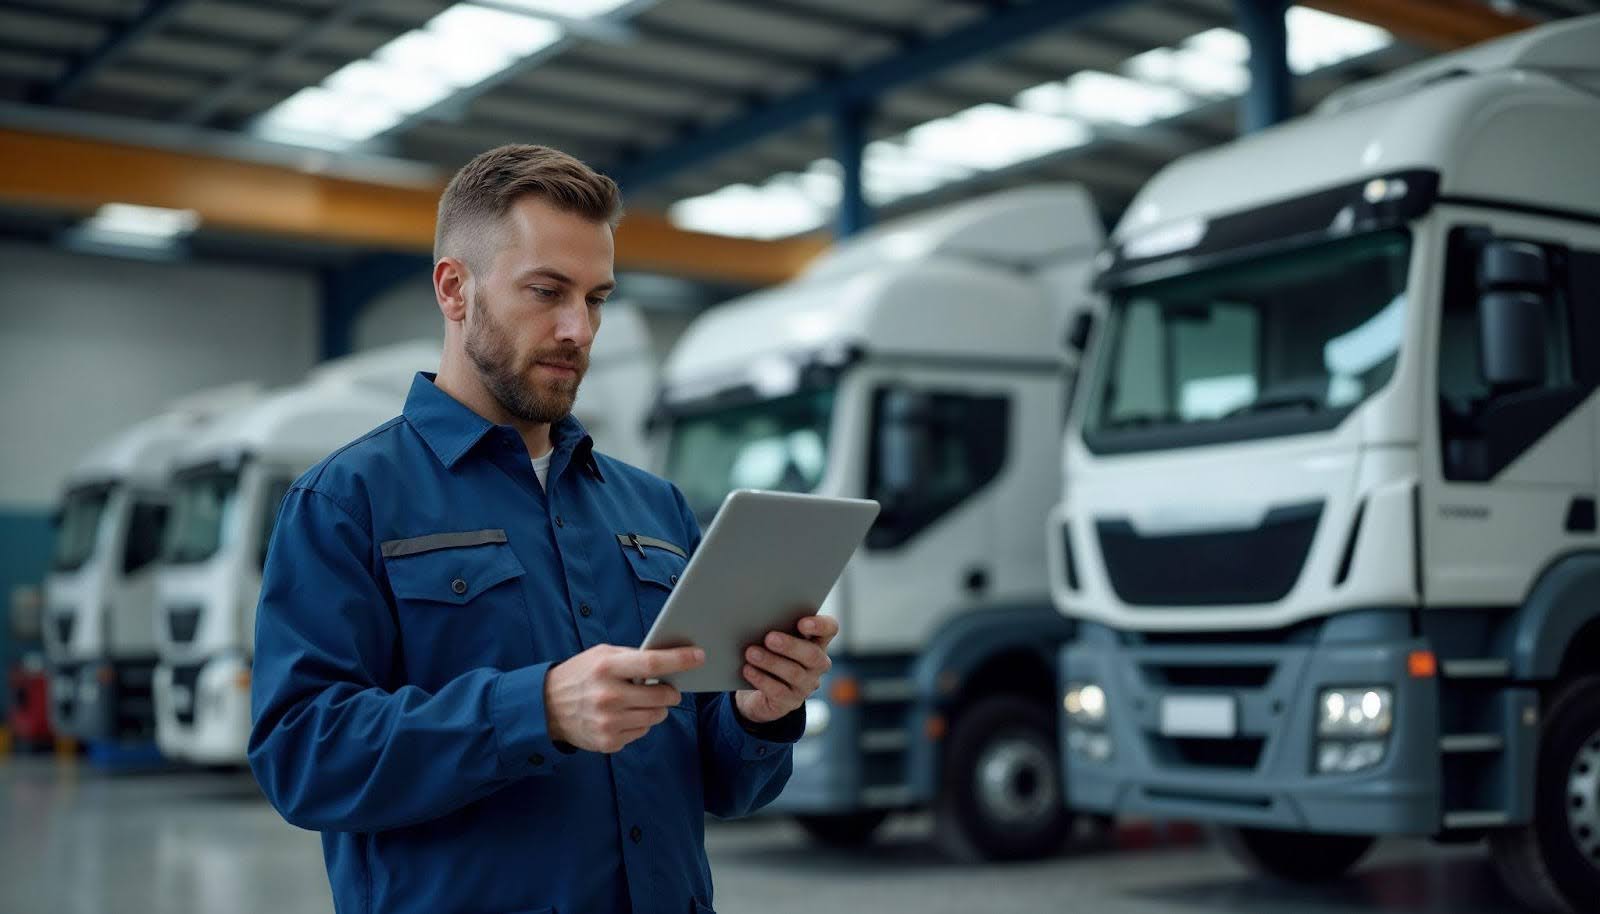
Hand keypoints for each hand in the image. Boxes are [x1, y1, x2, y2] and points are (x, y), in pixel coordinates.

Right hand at [544, 644, 703, 752]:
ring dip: (657, 708)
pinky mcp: (608, 742)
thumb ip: (632, 657)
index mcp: (606, 668)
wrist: (545, 707)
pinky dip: (640, 723)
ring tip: (641, 701)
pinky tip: (623, 715)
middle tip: (666, 687)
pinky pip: (642, 732)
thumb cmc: (580, 675)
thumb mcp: (600, 655)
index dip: (679, 660)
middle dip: (670, 691)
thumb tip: (669, 660)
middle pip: (661, 696)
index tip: (699, 656)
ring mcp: (607, 722)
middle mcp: (608, 696)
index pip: (652, 663)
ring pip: (656, 717)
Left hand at [735, 613, 837, 724]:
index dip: (820, 625)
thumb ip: (775, 628)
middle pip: (812, 654)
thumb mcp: (774, 640)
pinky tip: (748, 670)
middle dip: (790, 646)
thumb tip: (757, 619)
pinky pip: (778, 691)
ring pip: (794, 673)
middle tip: (769, 638)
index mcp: (817, 641)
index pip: (829, 629)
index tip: (802, 622)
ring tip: (751, 653)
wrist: (758, 692)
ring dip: (771, 662)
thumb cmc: (769, 656)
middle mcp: (817, 664)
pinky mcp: (790, 702)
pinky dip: (761, 679)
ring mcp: (806, 686)